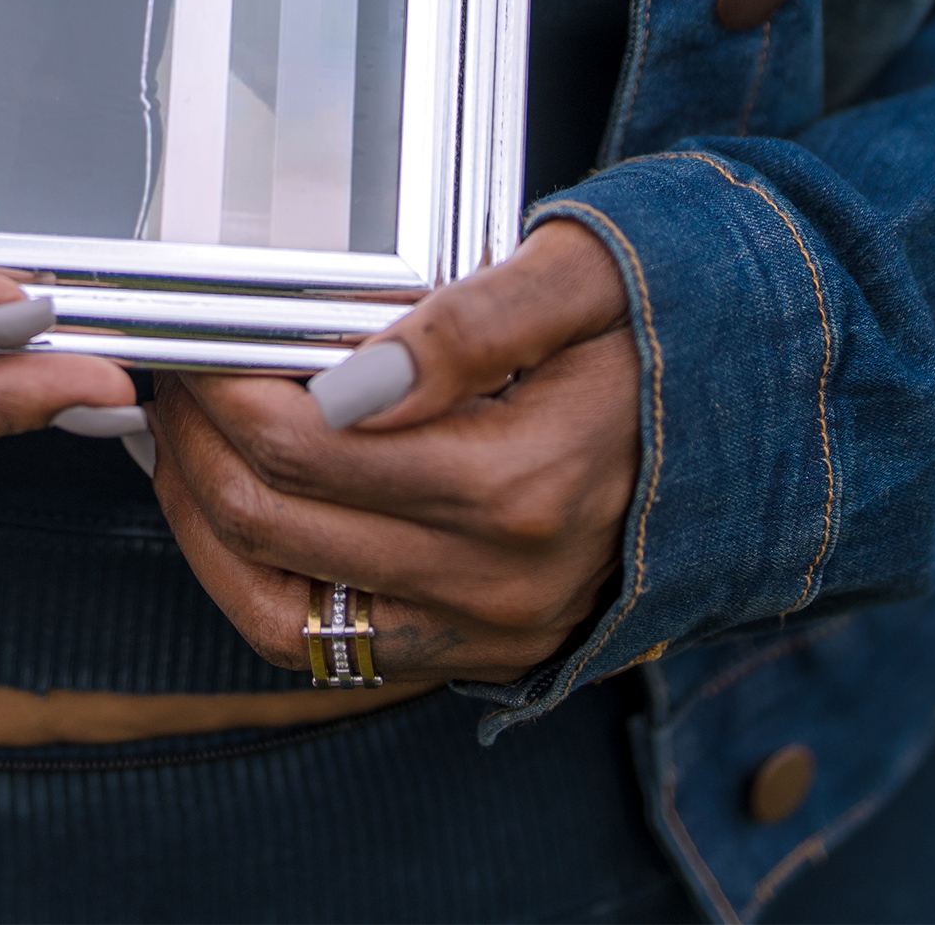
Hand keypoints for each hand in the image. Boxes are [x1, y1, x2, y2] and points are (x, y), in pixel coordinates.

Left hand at [148, 222, 635, 682]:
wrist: (759, 422)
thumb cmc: (662, 329)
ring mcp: (486, 633)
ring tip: (183, 439)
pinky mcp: (475, 656)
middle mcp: (499, 579)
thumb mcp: (585, 279)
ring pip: (274, 606)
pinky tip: (232, 512)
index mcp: (522, 481)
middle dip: (197, 438)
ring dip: (202, 518)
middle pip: (273, 518)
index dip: (225, 385)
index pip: (306, 443)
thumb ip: (472, 321)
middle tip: (175, 371)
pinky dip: (252, 584)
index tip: (197, 332)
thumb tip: (353, 378)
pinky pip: (320, 651)